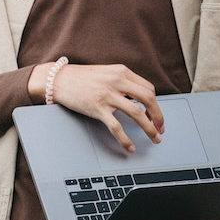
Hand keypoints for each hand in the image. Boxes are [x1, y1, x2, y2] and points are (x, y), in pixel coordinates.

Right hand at [32, 61, 163, 151]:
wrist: (58, 79)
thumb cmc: (81, 78)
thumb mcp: (106, 73)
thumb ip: (122, 82)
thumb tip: (139, 99)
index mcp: (121, 72)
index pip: (148, 88)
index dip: (156, 104)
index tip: (156, 115)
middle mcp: (117, 81)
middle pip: (148, 99)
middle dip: (158, 116)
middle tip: (161, 128)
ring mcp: (107, 95)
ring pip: (137, 113)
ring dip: (149, 128)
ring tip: (154, 138)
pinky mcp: (97, 108)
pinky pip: (117, 126)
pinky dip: (126, 139)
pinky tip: (130, 147)